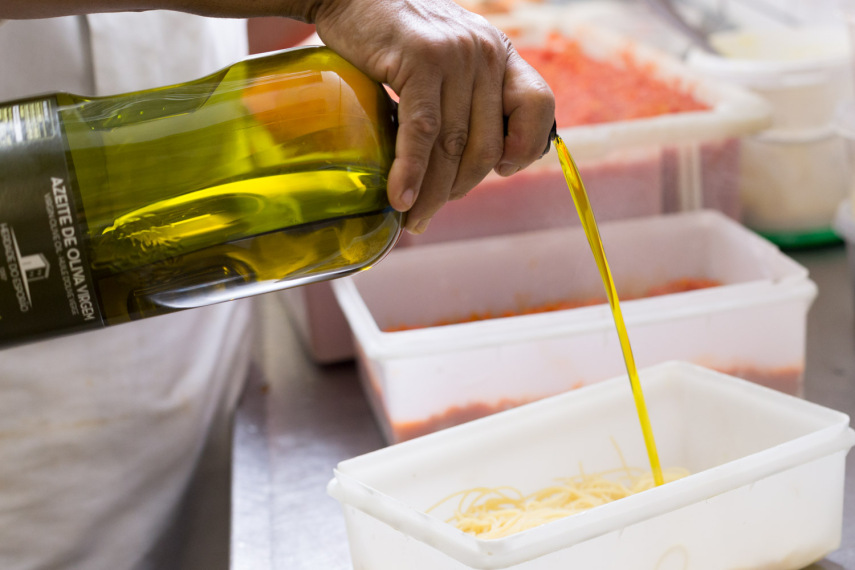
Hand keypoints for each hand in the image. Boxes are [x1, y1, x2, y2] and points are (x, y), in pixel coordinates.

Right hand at [312, 0, 554, 233]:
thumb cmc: (398, 37)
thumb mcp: (449, 57)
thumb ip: (468, 96)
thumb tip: (473, 162)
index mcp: (500, 54)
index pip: (537, 106)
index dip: (524, 147)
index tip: (500, 171)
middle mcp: (485, 53)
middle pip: (487, 143)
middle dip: (461, 187)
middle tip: (432, 208)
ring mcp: (455, 56)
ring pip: (452, 145)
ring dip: (433, 193)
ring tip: (415, 219)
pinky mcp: (419, 60)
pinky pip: (422, 131)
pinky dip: (411, 172)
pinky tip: (401, 198)